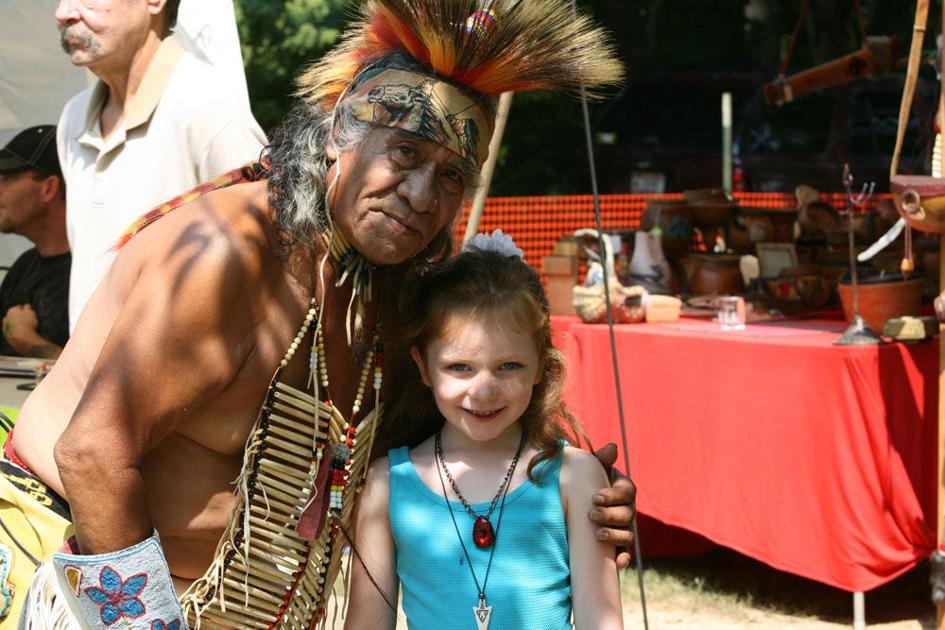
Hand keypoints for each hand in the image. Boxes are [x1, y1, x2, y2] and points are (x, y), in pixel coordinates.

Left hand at [3, 304, 38, 342]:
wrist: (22, 338)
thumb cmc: (28, 323)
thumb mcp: (31, 313)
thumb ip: (28, 308)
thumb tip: (26, 305)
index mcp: (11, 311)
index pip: (18, 307)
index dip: (24, 309)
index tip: (28, 312)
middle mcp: (6, 318)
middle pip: (12, 316)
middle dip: (18, 317)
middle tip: (26, 320)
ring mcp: (5, 327)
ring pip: (11, 324)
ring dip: (16, 325)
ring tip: (24, 328)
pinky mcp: (6, 336)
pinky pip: (11, 332)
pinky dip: (15, 332)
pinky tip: (21, 334)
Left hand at [590, 443, 636, 568]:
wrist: (577, 501)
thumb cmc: (586, 481)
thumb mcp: (592, 468)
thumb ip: (601, 459)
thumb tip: (612, 447)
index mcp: (624, 489)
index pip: (626, 491)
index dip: (612, 495)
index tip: (594, 497)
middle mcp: (628, 508)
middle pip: (627, 514)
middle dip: (610, 515)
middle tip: (591, 514)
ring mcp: (625, 527)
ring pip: (627, 534)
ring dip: (614, 535)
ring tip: (597, 535)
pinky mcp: (618, 544)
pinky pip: (625, 553)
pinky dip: (623, 558)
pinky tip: (617, 563)